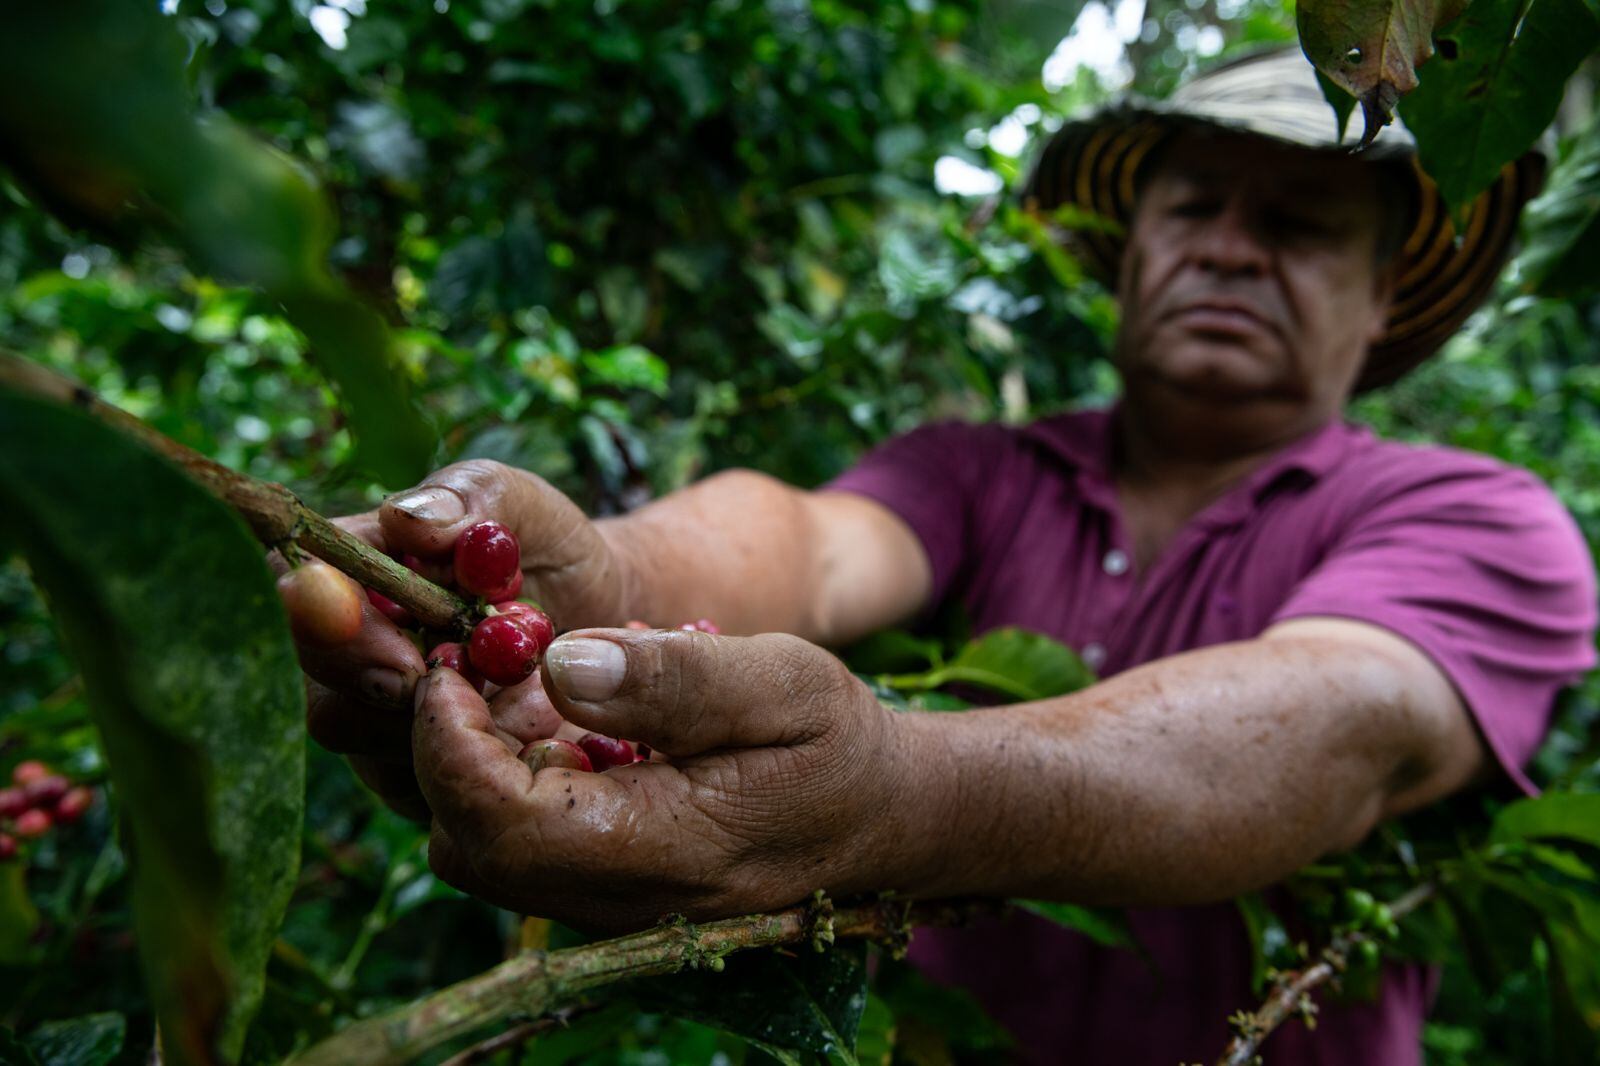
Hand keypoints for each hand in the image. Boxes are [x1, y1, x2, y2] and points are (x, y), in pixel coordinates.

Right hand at [285, 460, 629, 817]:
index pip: (295, 595)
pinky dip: (469, 765)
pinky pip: (412, 787)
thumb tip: (409, 518)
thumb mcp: (524, 506)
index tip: (405, 654)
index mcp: (352, 567)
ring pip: (361, 745)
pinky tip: (529, 732)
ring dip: (438, 727)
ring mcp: (371, 713)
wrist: (597, 612)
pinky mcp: (410, 768)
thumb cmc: (545, 545)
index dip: (331, 632)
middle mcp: (345, 647)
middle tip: (462, 686)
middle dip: (382, 695)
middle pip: (313, 691)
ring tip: (522, 694)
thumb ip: (472, 496)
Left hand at [413, 629, 911, 931]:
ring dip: (469, 765)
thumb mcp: (784, 682)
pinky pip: (519, 848)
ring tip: (503, 682)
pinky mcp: (607, 890)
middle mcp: (621, 900)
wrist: (883, 816)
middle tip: (468, 660)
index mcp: (663, 849)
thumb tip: (558, 664)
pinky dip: (503, 781)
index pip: (500, 820)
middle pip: (469, 846)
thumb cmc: (838, 742)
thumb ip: (675, 680)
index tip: (454, 660)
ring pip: (482, 853)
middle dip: (444, 749)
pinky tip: (544, 721)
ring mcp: (610, 906)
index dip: (450, 740)